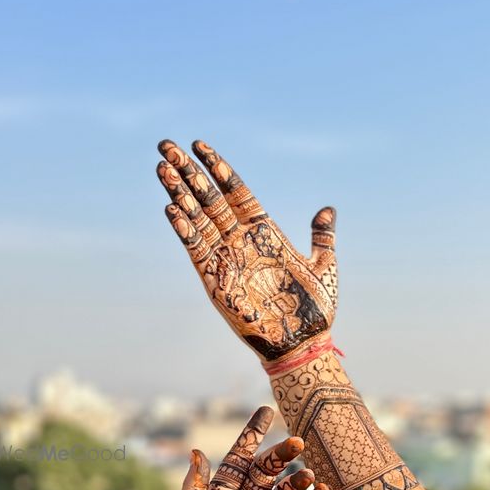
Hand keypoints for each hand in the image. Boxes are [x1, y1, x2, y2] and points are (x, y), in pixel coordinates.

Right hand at [157, 138, 337, 362]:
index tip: (200, 145)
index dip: (219, 169)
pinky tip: (171, 209)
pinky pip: (196, 250)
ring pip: (198, 219)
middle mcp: (241, 241)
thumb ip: (322, 236)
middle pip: (210, 199)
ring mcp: (227, 259)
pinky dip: (184, 230)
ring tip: (161, 167)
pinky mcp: (216, 280)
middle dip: (189, 173)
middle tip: (167, 146)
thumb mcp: (323, 266)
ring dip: (179, 194)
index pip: (236, 192)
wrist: (302, 344)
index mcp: (265, 233)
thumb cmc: (315, 310)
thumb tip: (328, 209)